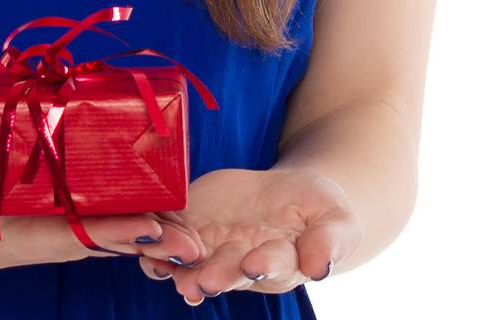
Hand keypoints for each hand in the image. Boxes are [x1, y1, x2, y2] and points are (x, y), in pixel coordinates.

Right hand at [0, 169, 208, 273]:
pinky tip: (149, 194)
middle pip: (105, 235)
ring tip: (189, 221)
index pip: (76, 237)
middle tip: (195, 236)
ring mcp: (48, 223)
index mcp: (23, 238)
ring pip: (105, 223)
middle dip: (147, 237)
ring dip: (144, 224)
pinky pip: (91, 207)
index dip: (113, 233)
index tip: (152, 230)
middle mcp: (44, 236)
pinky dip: (122, 204)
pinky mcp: (48, 206)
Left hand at [137, 166, 357, 300]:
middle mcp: (240, 263)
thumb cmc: (317, 210)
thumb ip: (329, 241)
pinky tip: (144, 234)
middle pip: (223, 271)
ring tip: (162, 264)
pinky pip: (167, 232)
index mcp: (278, 263)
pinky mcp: (190, 221)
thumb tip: (321, 267)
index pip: (269, 267)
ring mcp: (212, 245)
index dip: (262, 265)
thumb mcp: (335, 220)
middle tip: (199, 283)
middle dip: (210, 276)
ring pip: (188, 261)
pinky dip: (155, 235)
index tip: (254, 264)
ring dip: (174, 263)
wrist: (289, 195)